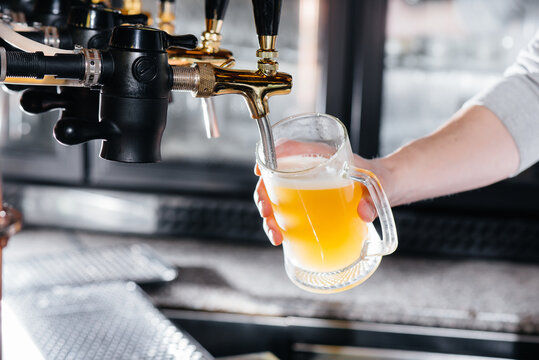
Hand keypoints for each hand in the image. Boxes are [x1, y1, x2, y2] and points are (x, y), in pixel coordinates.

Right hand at [253, 141, 381, 245]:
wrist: (389, 188)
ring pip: (277, 198)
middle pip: (275, 178)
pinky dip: (280, 224)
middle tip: (268, 214)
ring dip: (269, 216)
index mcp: (323, 156)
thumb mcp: (381, 185)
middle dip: (264, 196)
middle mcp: (310, 171)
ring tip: (275, 236)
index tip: (260, 170)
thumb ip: (374, 198)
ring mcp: (309, 189)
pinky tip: (281, 238)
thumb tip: (363, 212)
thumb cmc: (382, 179)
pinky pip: (289, 212)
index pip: (289, 149)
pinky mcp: (311, 206)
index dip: (270, 157)